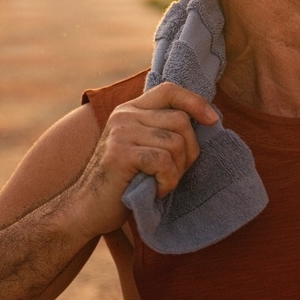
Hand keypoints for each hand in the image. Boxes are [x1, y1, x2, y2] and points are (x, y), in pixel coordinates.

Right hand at [68, 81, 215, 237]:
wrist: (87, 209)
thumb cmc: (124, 182)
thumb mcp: (143, 147)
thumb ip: (163, 130)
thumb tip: (207, 120)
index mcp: (131, 109)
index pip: (170, 90)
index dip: (195, 102)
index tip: (213, 121)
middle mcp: (125, 115)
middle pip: (181, 121)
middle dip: (189, 152)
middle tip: (174, 173)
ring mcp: (121, 132)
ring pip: (176, 143)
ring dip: (176, 171)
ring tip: (161, 183)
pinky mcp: (120, 153)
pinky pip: (163, 161)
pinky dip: (167, 181)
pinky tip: (155, 190)